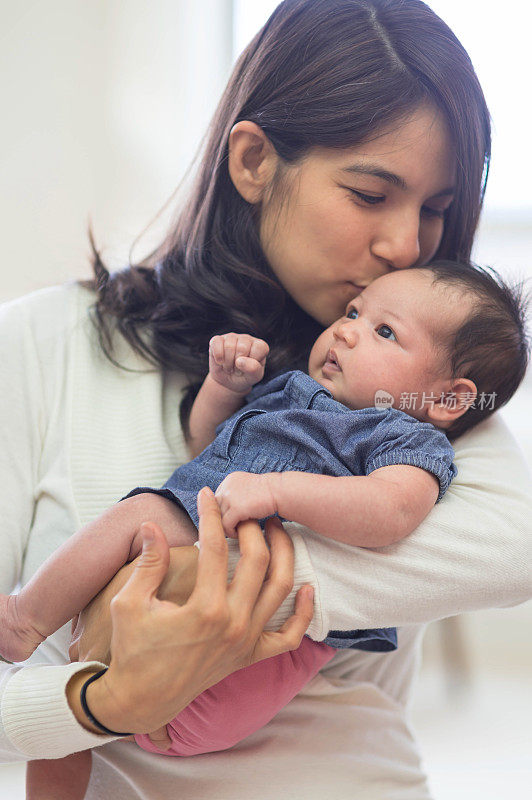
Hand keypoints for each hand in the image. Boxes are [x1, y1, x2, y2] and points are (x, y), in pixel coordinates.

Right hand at [67, 487, 313, 735]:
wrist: (141, 699)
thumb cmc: (133, 649)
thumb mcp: (130, 602)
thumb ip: (148, 562)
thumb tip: (151, 524)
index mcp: (204, 608)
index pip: (213, 547)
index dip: (210, 515)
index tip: (206, 495)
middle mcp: (233, 623)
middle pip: (258, 560)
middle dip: (252, 528)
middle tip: (242, 511)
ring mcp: (247, 641)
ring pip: (281, 589)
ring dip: (284, 554)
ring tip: (274, 529)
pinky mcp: (251, 656)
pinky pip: (290, 636)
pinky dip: (304, 613)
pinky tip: (307, 588)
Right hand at [209, 333, 268, 394]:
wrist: (228, 381)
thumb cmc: (244, 376)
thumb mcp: (254, 377)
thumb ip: (253, 369)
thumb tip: (240, 361)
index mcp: (259, 346)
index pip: (260, 347)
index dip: (253, 362)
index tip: (249, 368)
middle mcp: (246, 339)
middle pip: (242, 347)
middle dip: (238, 364)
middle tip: (237, 369)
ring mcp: (231, 337)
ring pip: (229, 346)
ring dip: (228, 363)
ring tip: (229, 366)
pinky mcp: (217, 340)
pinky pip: (216, 342)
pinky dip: (218, 356)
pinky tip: (220, 361)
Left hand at [215, 471, 279, 537]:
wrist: (281, 492)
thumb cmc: (270, 493)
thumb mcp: (249, 487)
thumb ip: (236, 494)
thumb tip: (228, 510)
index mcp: (230, 480)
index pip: (217, 498)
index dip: (223, 510)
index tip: (231, 519)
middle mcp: (227, 486)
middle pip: (215, 508)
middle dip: (222, 519)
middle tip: (232, 527)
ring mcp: (230, 497)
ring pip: (218, 518)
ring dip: (227, 527)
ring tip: (237, 531)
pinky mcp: (236, 508)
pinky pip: (226, 525)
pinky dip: (231, 532)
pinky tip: (240, 533)